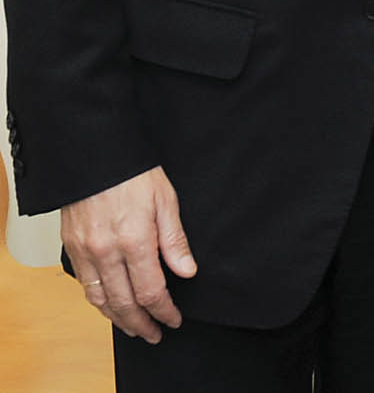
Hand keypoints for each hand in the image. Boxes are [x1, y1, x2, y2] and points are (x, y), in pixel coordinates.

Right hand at [59, 166, 196, 340]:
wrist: (94, 155)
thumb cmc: (133, 173)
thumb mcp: (166, 200)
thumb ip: (175, 240)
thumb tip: (187, 271)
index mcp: (135, 240)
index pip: (151, 291)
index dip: (164, 310)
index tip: (174, 319)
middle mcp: (106, 251)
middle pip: (124, 303)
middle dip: (141, 324)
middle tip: (155, 333)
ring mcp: (85, 251)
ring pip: (100, 300)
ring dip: (118, 319)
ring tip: (134, 328)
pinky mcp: (71, 248)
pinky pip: (84, 285)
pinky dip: (98, 301)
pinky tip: (110, 305)